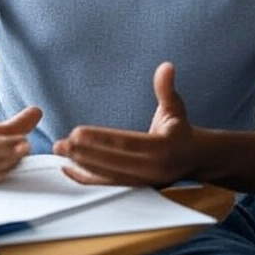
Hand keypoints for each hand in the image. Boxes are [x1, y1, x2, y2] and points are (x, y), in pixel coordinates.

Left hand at [53, 61, 194, 186]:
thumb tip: (167, 66)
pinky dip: (87, 179)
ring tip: (59, 152)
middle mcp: (153, 169)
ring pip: (108, 176)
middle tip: (59, 144)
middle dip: (83, 153)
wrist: (194, 159)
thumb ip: (166, 89)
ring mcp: (143, 182)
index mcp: (162, 148)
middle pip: (112, 162)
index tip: (76, 131)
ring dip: (81, 165)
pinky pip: (108, 185)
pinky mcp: (135, 188)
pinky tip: (68, 169)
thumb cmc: (179, 129)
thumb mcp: (175, 108)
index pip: (125, 143)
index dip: (100, 139)